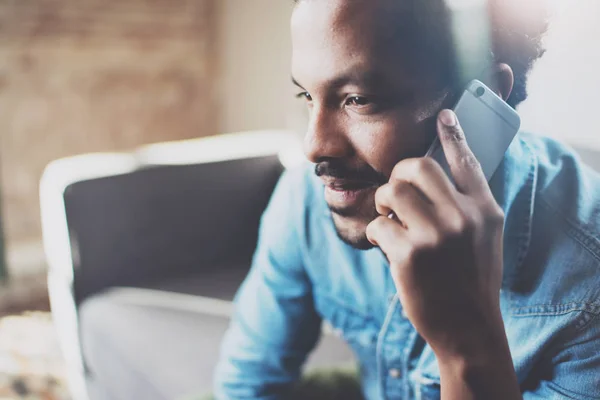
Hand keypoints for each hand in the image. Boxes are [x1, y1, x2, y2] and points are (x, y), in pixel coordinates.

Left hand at [366, 109, 507, 361]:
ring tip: (393, 221)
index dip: (453, 134)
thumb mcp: (485, 237)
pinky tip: (391, 249)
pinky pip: (379, 225)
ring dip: (384, 204)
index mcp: (484, 210)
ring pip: (391, 191)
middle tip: (396, 195)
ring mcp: (436, 236)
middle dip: (397, 175)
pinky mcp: (409, 256)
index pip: (467, 161)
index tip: (443, 114)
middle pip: (416, 166)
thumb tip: (436, 173)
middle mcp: (463, 217)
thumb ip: (468, 204)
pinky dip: (379, 236)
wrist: (469, 328)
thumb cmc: (471, 280)